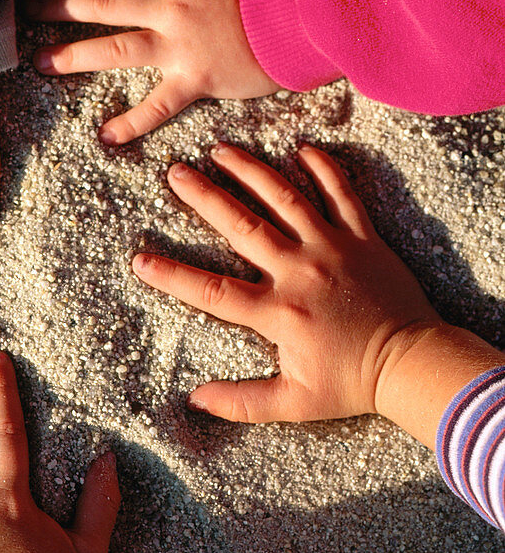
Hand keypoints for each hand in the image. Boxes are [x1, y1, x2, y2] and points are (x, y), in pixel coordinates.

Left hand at [25, 0, 278, 143]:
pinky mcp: (196, 78)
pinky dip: (131, 122)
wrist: (310, 8)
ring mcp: (179, 42)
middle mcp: (169, 3)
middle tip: (29, 8)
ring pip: (114, 47)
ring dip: (73, 54)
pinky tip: (105, 136)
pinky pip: (156, 105)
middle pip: (101, 2)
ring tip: (41, 63)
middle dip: (60, 3)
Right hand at [131, 144, 446, 438]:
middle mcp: (299, 272)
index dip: (172, 275)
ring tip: (222, 150)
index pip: (212, 291)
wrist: (414, 363)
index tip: (140, 260)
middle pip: (242, 226)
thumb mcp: (295, 403)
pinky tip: (302, 150)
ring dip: (251, 171)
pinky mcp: (363, 238)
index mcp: (278, 312)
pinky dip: (324, 169)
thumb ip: (243, 402)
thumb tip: (197, 401)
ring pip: (286, 199)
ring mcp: (332, 249)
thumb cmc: (353, 385)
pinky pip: (342, 194)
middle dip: (205, 197)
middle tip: (175, 172)